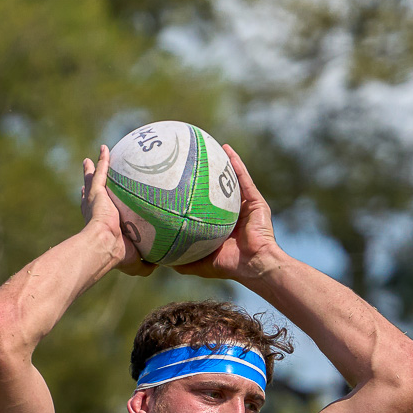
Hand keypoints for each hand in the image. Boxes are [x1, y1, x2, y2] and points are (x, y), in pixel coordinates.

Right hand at [82, 145, 154, 277]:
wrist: (105, 245)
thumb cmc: (119, 255)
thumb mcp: (136, 263)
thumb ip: (146, 264)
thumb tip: (159, 264)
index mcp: (104, 225)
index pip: (101, 214)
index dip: (101, 208)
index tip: (102, 201)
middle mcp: (97, 211)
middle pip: (94, 195)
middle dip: (91, 187)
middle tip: (91, 177)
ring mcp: (96, 200)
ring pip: (94, 180)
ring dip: (93, 169)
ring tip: (90, 160)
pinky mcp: (97, 192)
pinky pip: (101, 171)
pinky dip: (103, 160)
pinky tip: (105, 149)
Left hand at [174, 147, 282, 285]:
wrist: (254, 265)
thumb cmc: (229, 266)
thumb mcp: (199, 264)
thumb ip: (182, 260)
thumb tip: (156, 259)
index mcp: (222, 226)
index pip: (207, 207)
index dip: (195, 195)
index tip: (180, 183)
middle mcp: (234, 214)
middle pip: (219, 189)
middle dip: (208, 175)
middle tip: (192, 160)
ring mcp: (246, 207)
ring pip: (233, 180)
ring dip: (224, 162)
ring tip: (210, 146)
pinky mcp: (256, 202)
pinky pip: (244, 179)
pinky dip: (237, 163)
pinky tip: (227, 150)